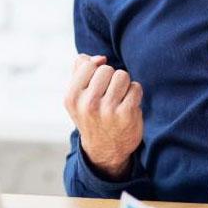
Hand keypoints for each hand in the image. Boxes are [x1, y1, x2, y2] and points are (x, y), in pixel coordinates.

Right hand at [63, 54, 143, 179]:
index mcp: (72, 97)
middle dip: (110, 78)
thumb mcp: (77, 96)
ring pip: (122, 75)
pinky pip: (135, 87)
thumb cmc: (91, 115)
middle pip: (106, 69)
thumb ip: (81, 70)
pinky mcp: (126, 114)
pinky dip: (134, 94)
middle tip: (108, 95)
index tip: (96, 86)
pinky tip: (128, 106)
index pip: (87, 64)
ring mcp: (107, 110)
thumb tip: (100, 58)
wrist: (105, 149)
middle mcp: (87, 104)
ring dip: (124, 85)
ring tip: (118, 99)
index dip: (95, 71)